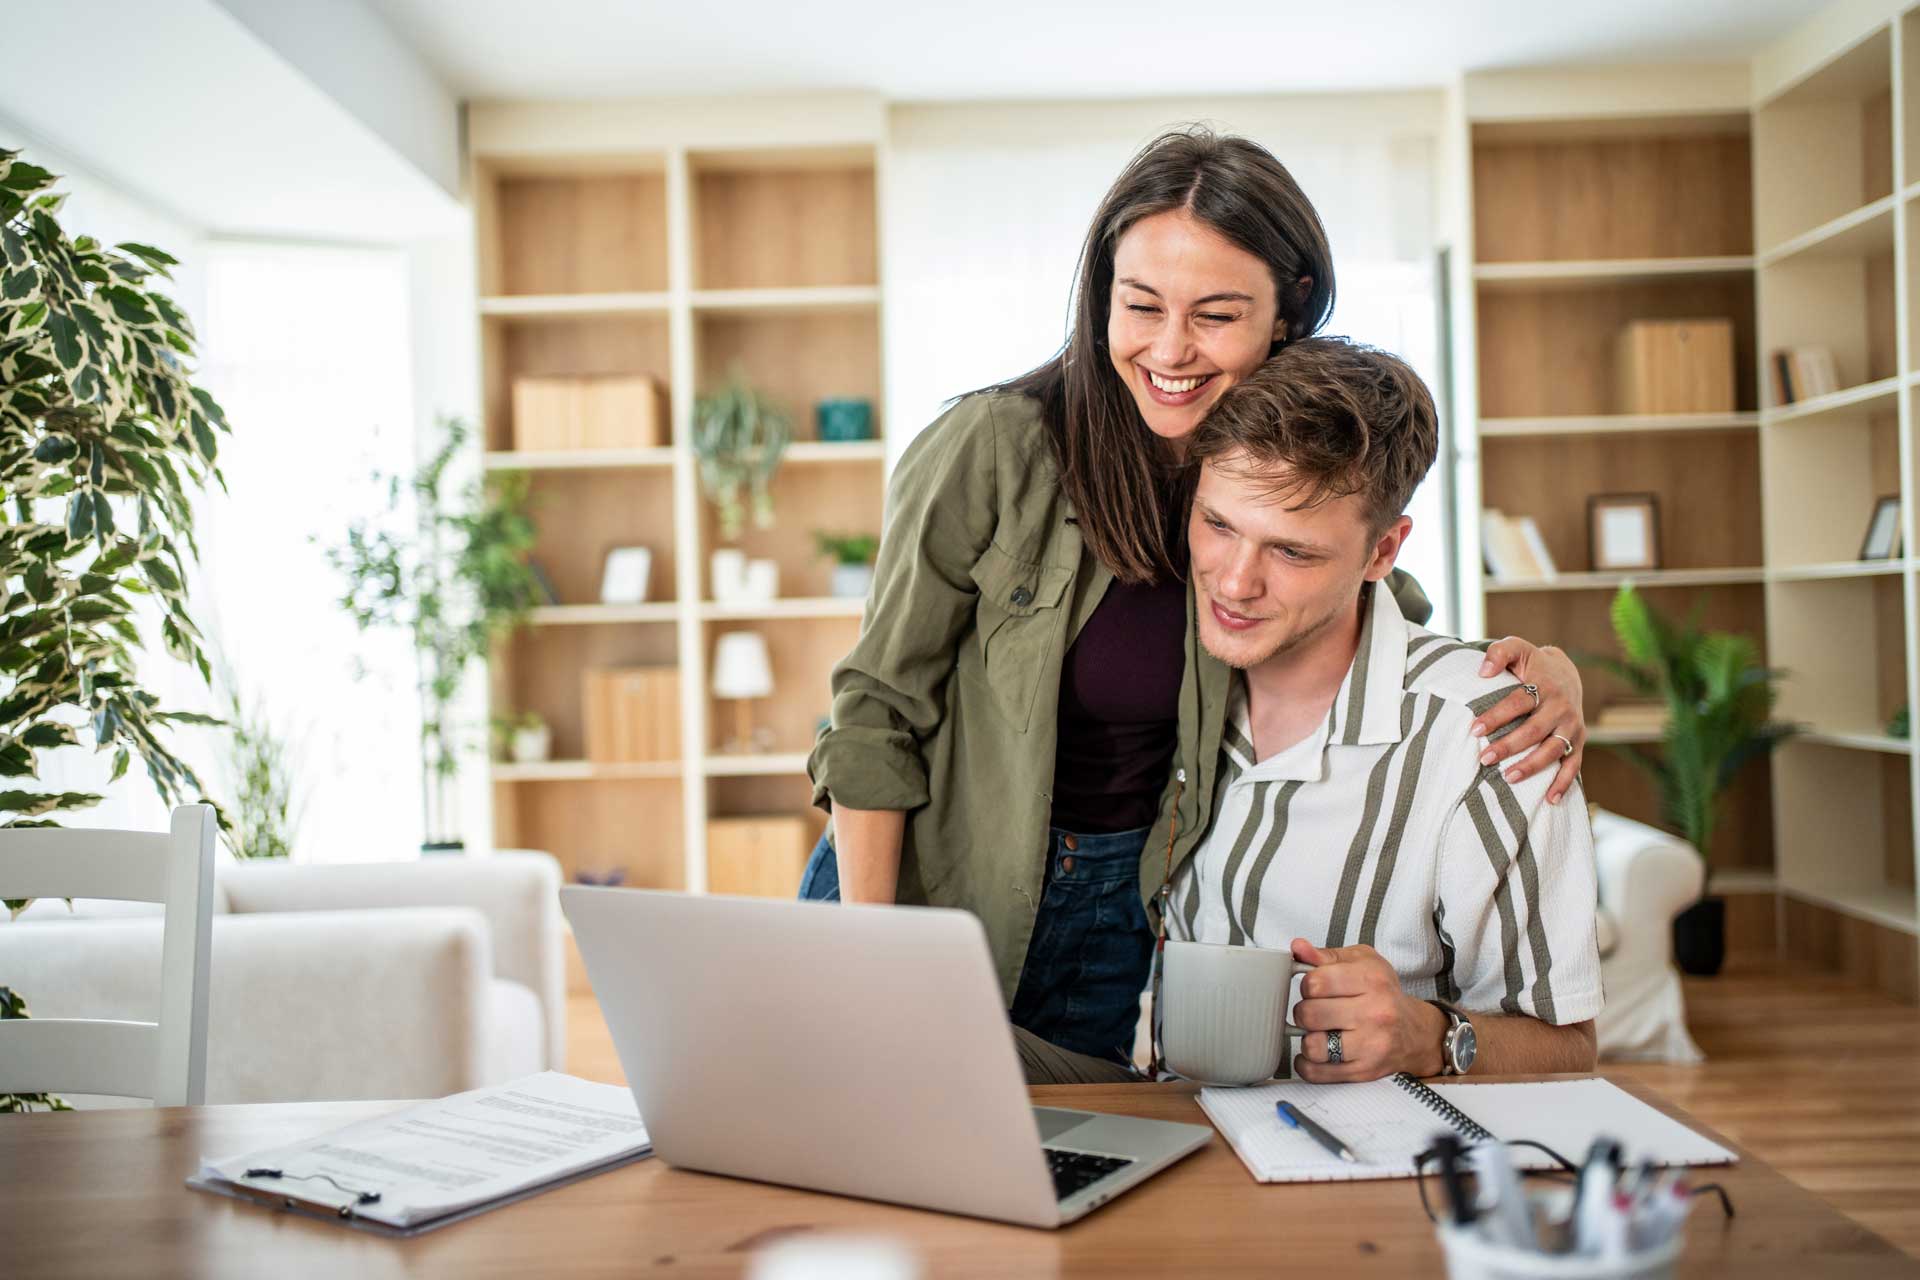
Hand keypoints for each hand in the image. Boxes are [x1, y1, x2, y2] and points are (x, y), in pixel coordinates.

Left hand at [1289, 940, 1444, 1082]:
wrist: (1414, 1032)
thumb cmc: (1383, 993)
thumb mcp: (1362, 962)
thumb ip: (1326, 955)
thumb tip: (1298, 948)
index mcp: (1372, 980)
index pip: (1315, 982)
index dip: (1307, 985)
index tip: (1315, 989)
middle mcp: (1375, 1013)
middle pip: (1309, 1014)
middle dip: (1304, 1012)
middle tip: (1315, 1011)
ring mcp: (1371, 1046)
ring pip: (1312, 1046)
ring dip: (1307, 1039)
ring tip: (1319, 1032)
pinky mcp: (1364, 1072)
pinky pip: (1316, 1072)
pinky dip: (1307, 1063)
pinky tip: (1317, 1052)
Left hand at [1470, 639, 1584, 804]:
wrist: (1566, 674)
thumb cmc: (1532, 664)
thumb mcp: (1516, 649)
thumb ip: (1499, 653)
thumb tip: (1483, 672)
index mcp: (1545, 685)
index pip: (1518, 702)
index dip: (1497, 716)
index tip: (1474, 729)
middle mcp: (1562, 707)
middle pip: (1535, 730)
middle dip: (1509, 746)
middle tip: (1484, 758)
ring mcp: (1572, 726)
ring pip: (1554, 750)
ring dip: (1532, 766)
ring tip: (1509, 777)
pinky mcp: (1579, 742)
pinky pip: (1574, 765)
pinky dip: (1564, 783)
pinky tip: (1550, 800)